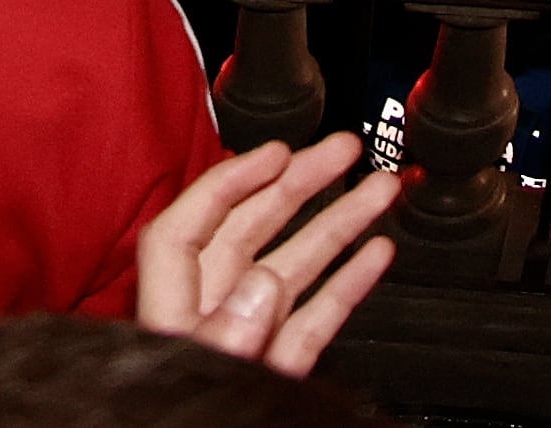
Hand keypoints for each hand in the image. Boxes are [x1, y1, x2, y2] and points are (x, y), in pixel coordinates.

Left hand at [135, 133, 400, 376]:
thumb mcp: (197, 376)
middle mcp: (210, 317)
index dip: (230, 181)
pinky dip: (345, 285)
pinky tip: (375, 253)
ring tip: (379, 189)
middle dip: (300, 185)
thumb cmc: (177, 422)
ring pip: (293, 269)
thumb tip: (264, 284)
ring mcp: (249, 341)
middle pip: (250, 231)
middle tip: (342, 149)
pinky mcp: (280, 371)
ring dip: (338, 225)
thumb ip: (226, 332)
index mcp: (171, 313)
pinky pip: (314, 318)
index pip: (190, 225)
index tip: (275, 152)